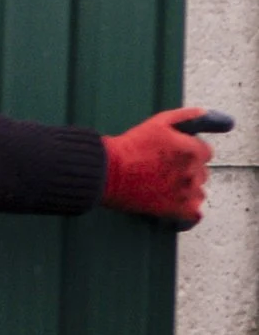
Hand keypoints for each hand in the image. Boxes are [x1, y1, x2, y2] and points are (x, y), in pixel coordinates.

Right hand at [102, 106, 228, 226]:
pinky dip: (188, 214)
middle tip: (162, 170)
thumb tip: (227, 122)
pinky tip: (176, 209)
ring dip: (186, 190)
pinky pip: (195, 216)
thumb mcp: (161, 122)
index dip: (188, 152)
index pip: (205, 152)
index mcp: (193, 150)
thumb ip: (193, 118)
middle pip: (202, 172)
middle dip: (187, 171)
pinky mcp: (176, 211)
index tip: (170, 155)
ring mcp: (186, 193)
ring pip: (199, 192)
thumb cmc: (131, 146)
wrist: (106, 172)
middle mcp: (193, 172)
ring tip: (163, 187)